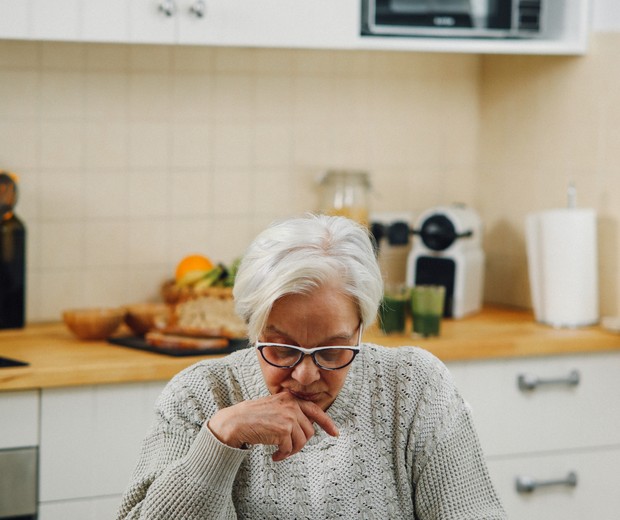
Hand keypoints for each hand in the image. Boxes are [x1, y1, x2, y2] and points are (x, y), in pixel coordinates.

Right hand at [207, 392, 338, 460]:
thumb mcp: (274, 407)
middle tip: (288, 449)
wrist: (236, 422)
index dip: (327, 423)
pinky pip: (290, 448)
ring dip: (291, 450)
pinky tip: (274, 456)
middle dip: (300, 443)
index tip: (335, 433)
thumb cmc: (252, 417)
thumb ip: (289, 412)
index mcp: (290, 398)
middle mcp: (292, 405)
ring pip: (302, 441)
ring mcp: (289, 417)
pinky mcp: (284, 429)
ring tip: (280, 452)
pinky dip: (283, 455)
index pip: (315, 410)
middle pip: (309, 430)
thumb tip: (305, 428)